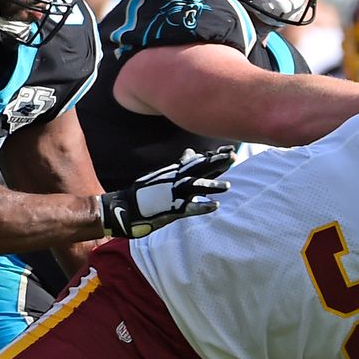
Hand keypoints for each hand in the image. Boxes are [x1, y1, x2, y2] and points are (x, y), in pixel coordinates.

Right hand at [99, 147, 232, 237]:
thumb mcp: (165, 175)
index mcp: (175, 173)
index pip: (199, 162)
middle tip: (232, 155)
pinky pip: (190, 208)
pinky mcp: (171, 209)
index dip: (215, 155)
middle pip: (199, 169)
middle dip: (217, 162)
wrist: (125, 207)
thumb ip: (181, 165)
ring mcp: (174, 194)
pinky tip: (215, 205)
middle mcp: (175, 180)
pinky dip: (202, 206)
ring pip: (196, 187)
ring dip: (212, 186)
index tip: (230, 148)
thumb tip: (191, 151)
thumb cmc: (146, 192)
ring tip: (228, 185)